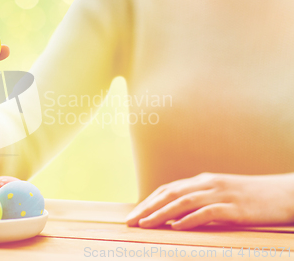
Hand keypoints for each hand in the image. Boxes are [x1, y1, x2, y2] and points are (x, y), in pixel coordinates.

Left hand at [126, 172, 293, 229]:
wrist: (285, 193)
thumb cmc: (252, 197)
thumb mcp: (222, 195)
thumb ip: (200, 203)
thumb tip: (175, 219)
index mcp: (203, 181)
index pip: (168, 190)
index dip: (149, 202)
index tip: (134, 214)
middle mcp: (208, 184)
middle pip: (171, 194)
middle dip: (148, 208)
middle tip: (131, 221)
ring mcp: (222, 194)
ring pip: (184, 201)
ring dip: (162, 213)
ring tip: (145, 224)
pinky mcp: (235, 207)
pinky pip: (208, 212)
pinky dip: (190, 219)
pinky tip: (176, 227)